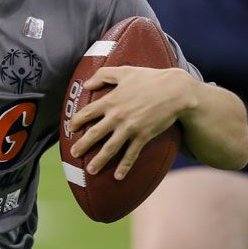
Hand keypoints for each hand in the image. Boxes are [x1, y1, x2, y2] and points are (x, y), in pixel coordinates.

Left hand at [67, 66, 192, 179]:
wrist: (175, 90)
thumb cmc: (149, 78)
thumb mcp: (124, 71)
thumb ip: (103, 75)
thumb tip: (86, 84)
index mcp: (110, 100)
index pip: (87, 113)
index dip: (76, 121)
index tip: (71, 129)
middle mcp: (117, 116)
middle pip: (94, 134)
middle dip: (82, 145)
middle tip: (73, 154)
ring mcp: (130, 128)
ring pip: (110, 148)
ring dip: (99, 160)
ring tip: (90, 171)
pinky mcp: (143, 136)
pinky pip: (131, 154)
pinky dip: (124, 166)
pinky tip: (118, 176)